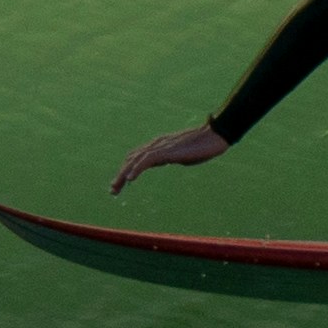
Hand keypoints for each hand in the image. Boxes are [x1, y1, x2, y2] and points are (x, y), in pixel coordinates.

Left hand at [110, 122, 226, 196]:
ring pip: (135, 160)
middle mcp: (155, 144)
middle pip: (132, 159)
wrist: (214, 136)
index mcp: (158, 146)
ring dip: (123, 174)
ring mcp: (160, 146)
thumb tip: (161, 161)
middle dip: (120, 175)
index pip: (136, 157)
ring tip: (116, 188)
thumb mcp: (180, 155)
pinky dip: (137, 169)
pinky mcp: (167, 150)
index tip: (120, 184)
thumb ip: (167, 157)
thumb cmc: (202, 146)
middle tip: (112, 191)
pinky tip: (130, 179)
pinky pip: (147, 160)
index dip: (126, 170)